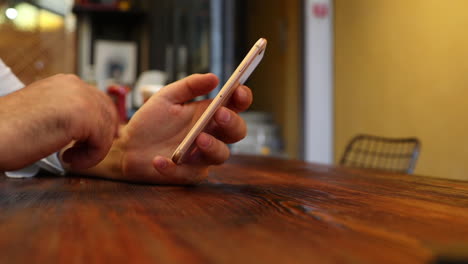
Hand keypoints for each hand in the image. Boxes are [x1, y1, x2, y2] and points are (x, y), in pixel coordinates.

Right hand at [0, 74, 118, 170]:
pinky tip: (67, 159)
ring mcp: (79, 97)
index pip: (102, 103)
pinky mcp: (80, 115)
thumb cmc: (11, 131)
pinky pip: (102, 142)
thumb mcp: (47, 114)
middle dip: (99, 137)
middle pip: (109, 114)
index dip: (99, 127)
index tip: (83, 144)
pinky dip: (90, 157)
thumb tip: (99, 128)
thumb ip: (70, 114)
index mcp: (66, 83)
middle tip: (78, 153)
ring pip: (108, 129)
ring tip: (70, 157)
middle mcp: (74, 84)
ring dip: (93, 149)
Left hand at [92, 73, 252, 183]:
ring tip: (198, 139)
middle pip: (237, 132)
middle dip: (232, 123)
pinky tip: (159, 160)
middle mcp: (212, 135)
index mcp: (210, 114)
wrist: (129, 146)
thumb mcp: (167, 97)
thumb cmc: (152, 121)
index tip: (238, 90)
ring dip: (212, 147)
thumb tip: (213, 78)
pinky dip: (174, 168)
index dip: (242, 98)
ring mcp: (203, 157)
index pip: (236, 106)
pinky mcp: (189, 175)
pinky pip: (188, 174)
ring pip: (221, 155)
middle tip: (219, 114)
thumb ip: (190, 86)